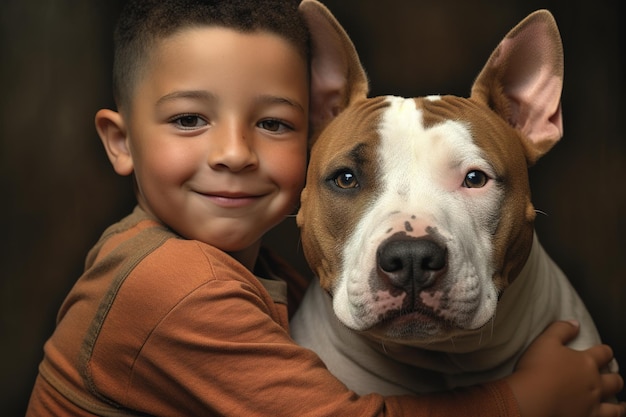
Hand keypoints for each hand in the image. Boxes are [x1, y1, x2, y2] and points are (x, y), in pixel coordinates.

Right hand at [506, 321, 624, 416]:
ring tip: (621, 405)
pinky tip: (612, 416)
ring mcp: (593, 404)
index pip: (603, 353)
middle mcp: (594, 383)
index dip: (604, 351)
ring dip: (619, 405)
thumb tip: (575, 323)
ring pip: (615, 406)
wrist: (532, 397)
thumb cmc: (537, 368)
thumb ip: (561, 329)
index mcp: (586, 362)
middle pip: (614, 380)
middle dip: (614, 377)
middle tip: (610, 377)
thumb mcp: (545, 341)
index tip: (603, 352)